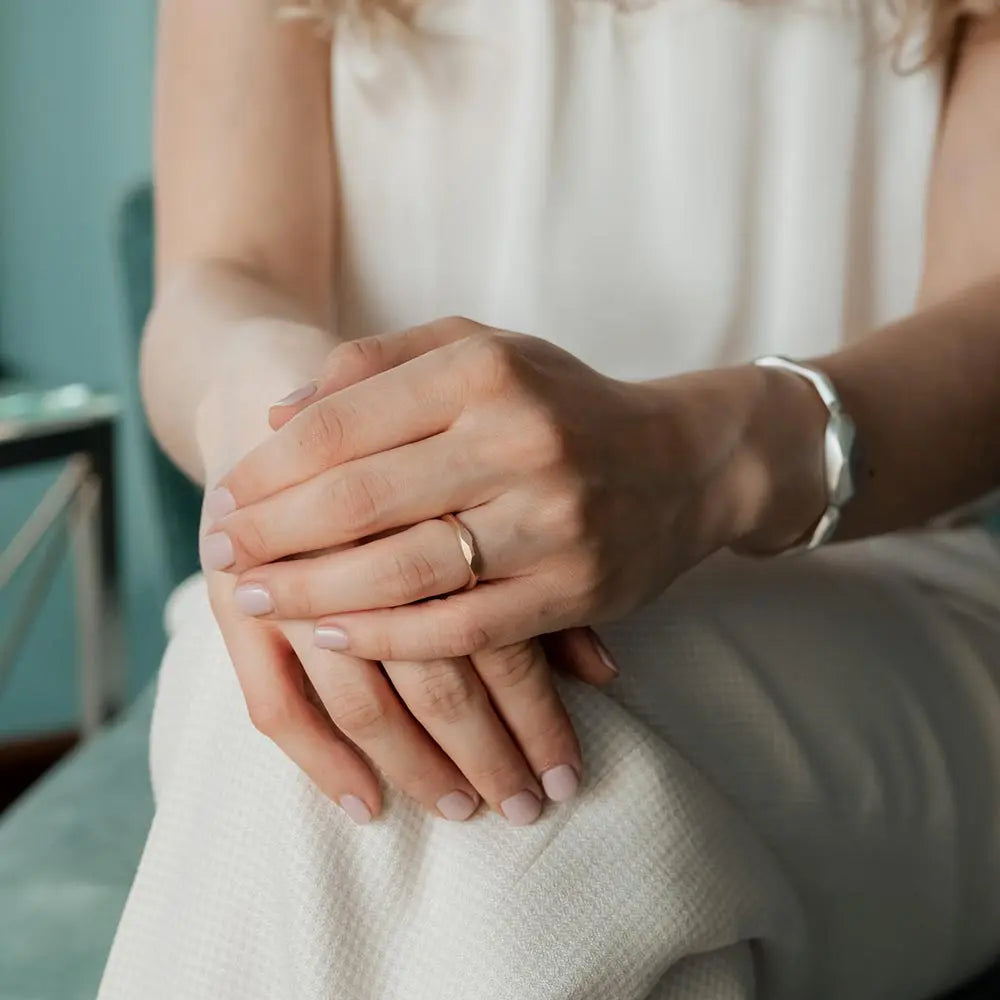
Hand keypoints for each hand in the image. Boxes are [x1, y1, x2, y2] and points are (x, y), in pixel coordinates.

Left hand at [197, 355, 616, 823]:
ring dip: (312, 593)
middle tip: (220, 557)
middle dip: (272, 536)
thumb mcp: (481, 350)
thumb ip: (378, 364)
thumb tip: (279, 414)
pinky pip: (461, 626)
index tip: (224, 498)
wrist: (686, 462)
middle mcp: (518, 440)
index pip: (342, 423)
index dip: (269, 470)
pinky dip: (387, 638)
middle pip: (360, 500)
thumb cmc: (562, 403)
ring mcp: (551, 520)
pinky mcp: (574, 587)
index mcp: (484, 371)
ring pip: (403, 571)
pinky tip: (332, 638)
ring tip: (255, 602)